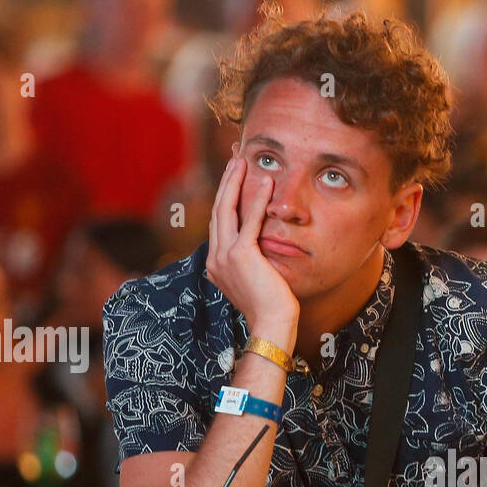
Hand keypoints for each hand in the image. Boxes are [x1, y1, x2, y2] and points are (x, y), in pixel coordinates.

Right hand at [205, 154, 298, 338]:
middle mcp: (215, 258)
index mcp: (216, 264)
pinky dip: (256, 199)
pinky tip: (265, 181)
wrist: (270, 326)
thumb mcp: (254, 282)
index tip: (232, 178)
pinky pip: (249, 220)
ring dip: (235, 182)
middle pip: (218, 210)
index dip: (225, 197)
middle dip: (226, 182)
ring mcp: (225, 256)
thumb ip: (250, 264)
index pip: (219, 223)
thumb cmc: (269, 308)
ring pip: (227, 209)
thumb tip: (258, 252)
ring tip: (242, 161)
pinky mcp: (241, 255)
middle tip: (234, 160)